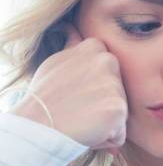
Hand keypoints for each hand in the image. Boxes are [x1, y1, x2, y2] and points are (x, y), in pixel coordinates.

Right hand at [10, 24, 127, 153]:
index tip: (75, 89)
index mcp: (95, 47)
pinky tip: (88, 129)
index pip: (110, 72)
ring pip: (120, 113)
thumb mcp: (57, 62)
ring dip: (105, 121)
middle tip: (78, 105)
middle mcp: (107, 61)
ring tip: (82, 118)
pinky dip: (107, 137)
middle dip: (103, 103)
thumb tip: (71, 28)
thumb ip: (73, 47)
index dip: (94, 86)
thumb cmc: (46, 98)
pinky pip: (120, 132)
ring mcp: (114, 85)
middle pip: (119, 92)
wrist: (38, 125)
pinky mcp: (118, 108)